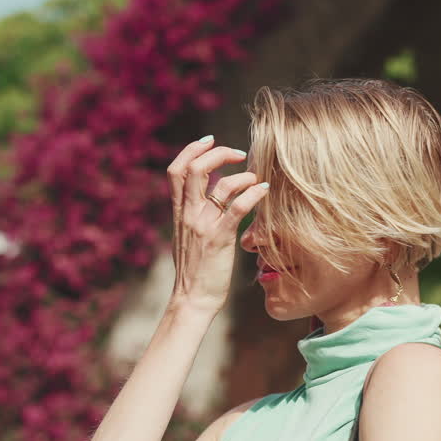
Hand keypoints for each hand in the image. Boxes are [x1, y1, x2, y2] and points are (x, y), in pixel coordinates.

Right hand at [167, 136, 268, 314]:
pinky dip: (254, 192)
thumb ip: (194, 213)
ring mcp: (203, 226)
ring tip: (256, 179)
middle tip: (239, 154)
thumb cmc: (194, 270)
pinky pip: (239, 207)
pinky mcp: (221, 239)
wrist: (192, 299)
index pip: (176, 170)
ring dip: (243, 175)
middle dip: (219, 153)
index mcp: (178, 212)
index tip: (210, 141)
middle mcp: (188, 214)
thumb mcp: (187, 236)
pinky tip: (264, 190)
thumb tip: (210, 192)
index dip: (192, 149)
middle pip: (196, 168)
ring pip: (221, 184)